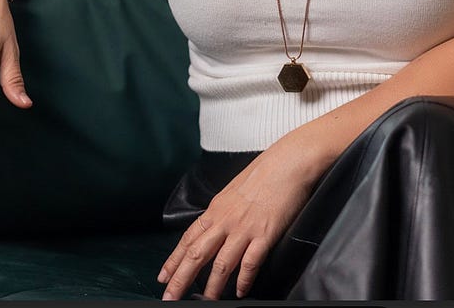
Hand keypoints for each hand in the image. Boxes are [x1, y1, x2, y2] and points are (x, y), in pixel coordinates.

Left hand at [157, 133, 331, 299]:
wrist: (290, 160)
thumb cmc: (266, 172)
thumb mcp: (234, 190)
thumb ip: (223, 211)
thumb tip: (215, 227)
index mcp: (216, 208)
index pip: (188, 239)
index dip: (174, 260)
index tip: (163, 277)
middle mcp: (226, 220)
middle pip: (196, 254)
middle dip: (181, 278)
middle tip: (170, 296)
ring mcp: (244, 227)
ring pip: (221, 264)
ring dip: (212, 286)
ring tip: (207, 300)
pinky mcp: (265, 233)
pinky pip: (250, 262)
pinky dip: (244, 279)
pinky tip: (241, 290)